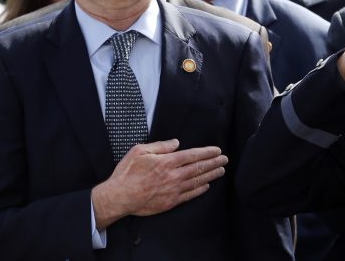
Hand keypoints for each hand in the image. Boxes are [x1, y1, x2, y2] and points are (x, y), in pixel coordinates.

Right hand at [91, 139, 227, 229]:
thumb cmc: (127, 173)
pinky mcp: (171, 202)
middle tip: (224, 159)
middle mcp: (173, 176)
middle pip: (198, 168)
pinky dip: (200, 190)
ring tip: (220, 171)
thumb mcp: (139, 151)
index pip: (192, 155)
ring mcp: (173, 190)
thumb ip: (160, 146)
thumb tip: (176, 143)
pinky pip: (190, 195)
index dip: (206, 153)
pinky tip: (206, 185)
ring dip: (210, 175)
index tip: (217, 150)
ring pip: (197, 181)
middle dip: (213, 163)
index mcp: (166, 162)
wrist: (120, 196)